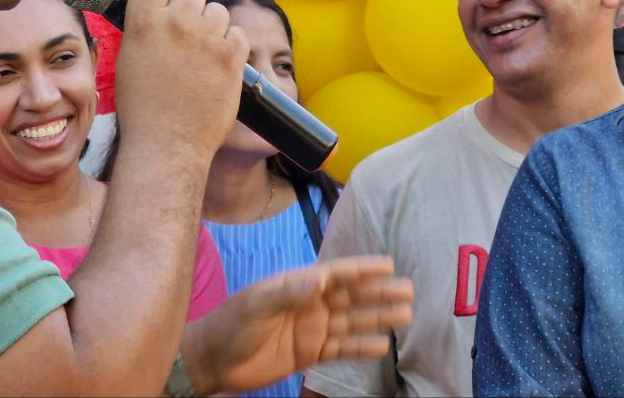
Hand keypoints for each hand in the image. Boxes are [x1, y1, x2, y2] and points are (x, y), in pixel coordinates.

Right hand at [113, 0, 247, 162]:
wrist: (167, 144)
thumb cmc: (142, 109)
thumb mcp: (129, 59)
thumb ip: (145, 29)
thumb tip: (158, 12)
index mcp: (144, 22)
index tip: (163, 0)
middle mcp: (177, 23)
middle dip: (190, 10)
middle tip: (186, 36)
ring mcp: (207, 39)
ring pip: (218, 12)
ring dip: (213, 27)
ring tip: (203, 54)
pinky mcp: (233, 57)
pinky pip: (239, 34)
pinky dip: (232, 46)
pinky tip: (220, 64)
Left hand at [181, 256, 413, 394]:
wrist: (214, 359)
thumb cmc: (231, 323)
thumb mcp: (258, 303)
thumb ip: (289, 291)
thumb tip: (320, 278)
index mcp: (298, 284)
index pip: (336, 274)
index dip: (362, 268)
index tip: (388, 264)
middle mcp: (310, 303)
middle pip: (351, 296)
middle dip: (379, 293)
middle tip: (408, 290)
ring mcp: (312, 328)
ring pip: (352, 321)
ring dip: (377, 318)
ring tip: (405, 315)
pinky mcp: (309, 353)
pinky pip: (341, 349)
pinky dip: (361, 347)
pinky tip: (381, 345)